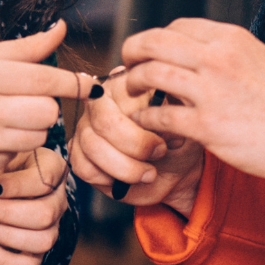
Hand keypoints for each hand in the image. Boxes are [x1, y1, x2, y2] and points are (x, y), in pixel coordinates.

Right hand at [0, 21, 80, 188]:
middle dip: (46, 106)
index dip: (72, 82)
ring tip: (5, 120)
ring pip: (38, 137)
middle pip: (48, 112)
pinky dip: (9, 149)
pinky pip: (16, 157)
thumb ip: (21, 49)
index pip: (45, 79)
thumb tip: (61, 29)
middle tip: (28, 101)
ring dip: (31, 129)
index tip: (86, 84)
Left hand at [0, 147, 68, 264]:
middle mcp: (58, 199)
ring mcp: (52, 228)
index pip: (45, 181)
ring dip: (4, 235)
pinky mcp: (37, 252)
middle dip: (5, 213)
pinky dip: (3, 260)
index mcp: (52, 168)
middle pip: (46, 214)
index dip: (14, 187)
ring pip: (43, 241)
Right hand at [68, 69, 205, 220]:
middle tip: (159, 154)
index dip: (144, 124)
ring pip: (93, 146)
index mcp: (125, 85)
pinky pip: (84, 167)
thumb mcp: (185, 123)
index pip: (122, 95)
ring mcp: (86, 128)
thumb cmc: (179, 141)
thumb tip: (167, 112)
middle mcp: (100, 103)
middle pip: (105, 122)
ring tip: (149, 173)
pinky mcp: (79, 154)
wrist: (174, 171)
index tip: (164, 142)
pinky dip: (109, 178)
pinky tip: (126, 180)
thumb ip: (175, 111)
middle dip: (136, 146)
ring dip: (126, 168)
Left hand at [120, 18, 264, 183]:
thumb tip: (191, 52)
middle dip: (132, 52)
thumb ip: (224, 53)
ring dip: (134, 83)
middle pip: (154, 42)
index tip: (148, 54)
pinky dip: (147, 117)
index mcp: (231, 39)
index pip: (176, 27)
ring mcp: (212, 91)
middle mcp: (219, 58)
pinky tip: (148, 123)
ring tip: (133, 93)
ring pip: (151, 74)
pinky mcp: (208, 126)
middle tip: (127, 66)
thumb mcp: (257, 60)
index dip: (155, 40)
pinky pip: (160, 114)